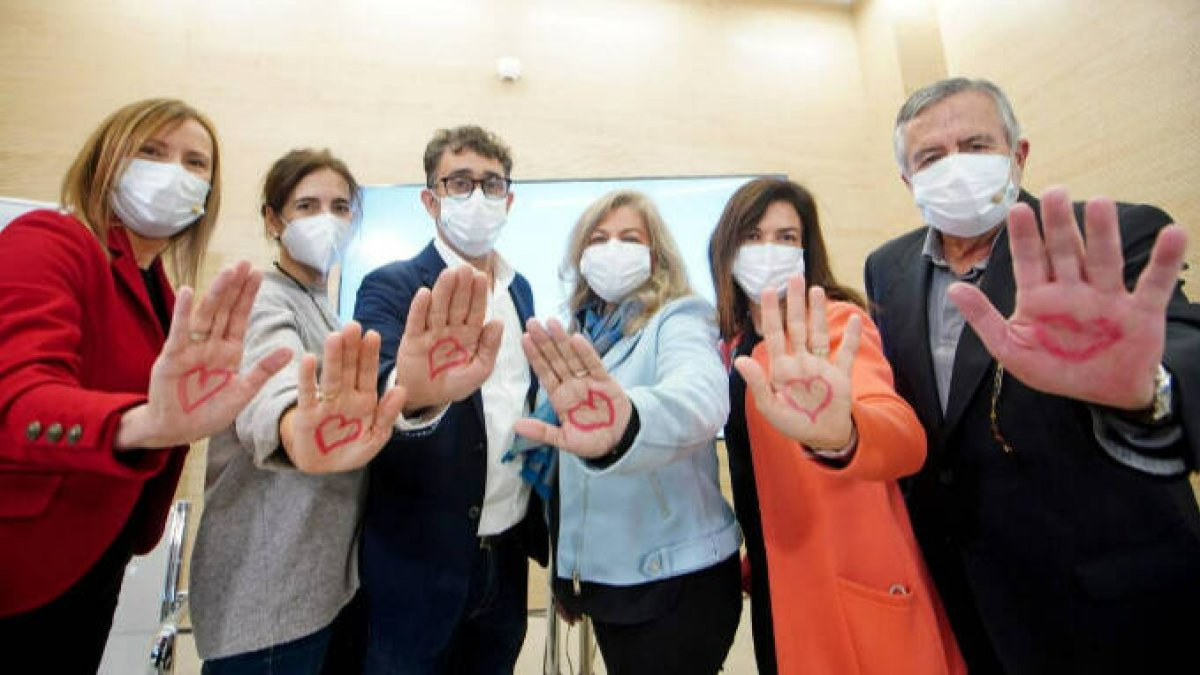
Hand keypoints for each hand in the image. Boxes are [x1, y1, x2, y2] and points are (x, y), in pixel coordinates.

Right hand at [116, 262, 291, 449]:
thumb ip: (263, 371)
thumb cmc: (208, 413)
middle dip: (235, 287)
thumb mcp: (243, 392)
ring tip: (227, 271)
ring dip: (216, 293)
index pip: (240, 317)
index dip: (248, 295)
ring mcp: (191, 349)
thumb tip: (290, 350)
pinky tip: (189, 292)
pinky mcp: (172, 358)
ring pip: (206, 316)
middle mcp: (210, 345)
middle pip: (224, 310)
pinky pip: (179, 332)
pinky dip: (183, 313)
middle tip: (245, 262)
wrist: (176, 432)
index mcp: (228, 352)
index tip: (258, 272)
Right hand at [281, 322, 406, 472]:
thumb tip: (402, 390)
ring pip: (331, 376)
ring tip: (335, 337)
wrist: (326, 468)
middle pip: (350, 368)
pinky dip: (307, 377)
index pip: (369, 373)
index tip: (373, 335)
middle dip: (352, 348)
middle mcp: (346, 396)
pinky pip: (308, 393)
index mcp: (366, 400)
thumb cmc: (353, 449)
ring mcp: (327, 403)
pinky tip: (308, 358)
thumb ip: (388, 414)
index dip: (370, 355)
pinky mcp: (308, 413)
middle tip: (353, 325)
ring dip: (333, 357)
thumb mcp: (376, 436)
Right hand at [394, 265, 502, 412]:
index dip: (478, 294)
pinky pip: (416, 322)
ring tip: (448, 274)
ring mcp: (431, 332)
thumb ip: (489, 348)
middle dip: (462, 287)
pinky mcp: (413, 339)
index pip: (475, 311)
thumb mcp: (479, 371)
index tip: (482, 277)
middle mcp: (450, 329)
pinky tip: (424, 293)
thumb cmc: (454, 384)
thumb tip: (498, 322)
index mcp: (469, 334)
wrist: (427, 399)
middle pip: (457, 304)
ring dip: (443, 291)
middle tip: (465, 267)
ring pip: (438, 308)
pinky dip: (419, 308)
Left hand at [513, 318, 632, 458]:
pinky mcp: (605, 382)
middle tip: (532, 321)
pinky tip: (576, 338)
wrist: (620, 442)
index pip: (544, 373)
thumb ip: (542, 432)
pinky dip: (586, 352)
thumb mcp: (564, 440)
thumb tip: (516, 425)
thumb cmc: (591, 440)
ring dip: (562, 340)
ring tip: (551, 322)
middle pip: (555, 360)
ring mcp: (588, 382)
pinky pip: (594, 365)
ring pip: (572, 357)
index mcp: (560, 397)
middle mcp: (572, 385)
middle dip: (544, 342)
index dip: (534, 356)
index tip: (524, 338)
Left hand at [734, 277, 860, 450]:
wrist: (821, 437)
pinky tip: (854, 319)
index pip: (774, 333)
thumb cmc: (792, 424)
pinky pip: (846, 353)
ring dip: (818, 312)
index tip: (769, 289)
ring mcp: (821, 366)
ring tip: (816, 290)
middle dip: (795, 302)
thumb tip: (740, 360)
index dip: (772, 312)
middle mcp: (801, 361)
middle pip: (797, 326)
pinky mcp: (840, 375)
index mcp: (782, 367)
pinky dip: (850, 337)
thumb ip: (758, 383)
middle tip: (795, 276)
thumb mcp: (770, 407)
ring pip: (819, 333)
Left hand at [948, 187, 1187, 409]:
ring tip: (1100, 202)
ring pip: (1104, 260)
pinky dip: (1164, 261)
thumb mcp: (1011, 349)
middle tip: (1056, 192)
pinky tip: (1174, 233)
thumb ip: (984, 319)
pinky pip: (1154, 284)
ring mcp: (1107, 298)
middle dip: (1060, 224)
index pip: (1029, 260)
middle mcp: (1074, 290)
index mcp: (1039, 297)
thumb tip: (954, 289)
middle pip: (1066, 251)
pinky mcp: (1141, 312)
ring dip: (1103, 233)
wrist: (1101, 395)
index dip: (1024, 236)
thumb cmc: (1054, 369)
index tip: (1017, 209)